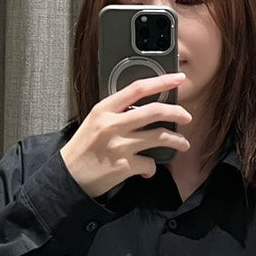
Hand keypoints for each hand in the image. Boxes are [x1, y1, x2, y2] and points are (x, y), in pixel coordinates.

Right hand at [60, 73, 191, 197]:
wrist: (68, 177)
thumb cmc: (82, 149)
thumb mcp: (94, 122)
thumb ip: (116, 112)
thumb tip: (144, 109)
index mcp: (104, 109)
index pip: (137, 88)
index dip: (161, 81)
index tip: (178, 78)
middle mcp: (113, 125)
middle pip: (154, 111)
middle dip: (177, 112)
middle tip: (187, 116)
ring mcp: (119, 146)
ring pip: (160, 137)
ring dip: (177, 141)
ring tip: (183, 144)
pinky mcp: (124, 166)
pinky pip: (150, 164)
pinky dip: (152, 168)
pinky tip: (147, 169)